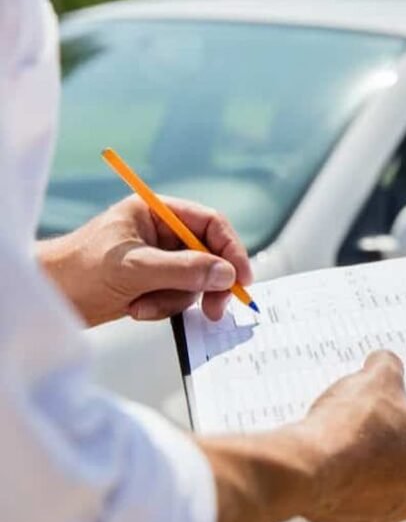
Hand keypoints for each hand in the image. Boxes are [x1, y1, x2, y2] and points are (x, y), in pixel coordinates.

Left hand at [36, 195, 252, 326]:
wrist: (48, 298)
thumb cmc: (78, 271)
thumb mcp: (136, 268)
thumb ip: (184, 269)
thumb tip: (227, 275)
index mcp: (156, 212)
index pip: (209, 224)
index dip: (231, 249)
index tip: (241, 278)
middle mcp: (161, 233)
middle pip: (209, 254)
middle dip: (208, 283)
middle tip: (215, 308)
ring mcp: (158, 259)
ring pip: (195, 281)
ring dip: (175, 299)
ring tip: (145, 306)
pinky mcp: (153, 283)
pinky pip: (178, 297)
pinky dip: (163, 307)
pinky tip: (136, 308)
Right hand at [188, 351, 405, 521]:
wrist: (306, 468)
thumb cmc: (354, 425)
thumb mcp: (378, 378)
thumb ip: (388, 367)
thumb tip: (384, 363)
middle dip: (401, 433)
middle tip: (381, 409)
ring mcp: (389, 514)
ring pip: (387, 478)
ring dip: (373, 458)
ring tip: (350, 430)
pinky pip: (356, 493)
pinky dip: (348, 476)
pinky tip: (332, 454)